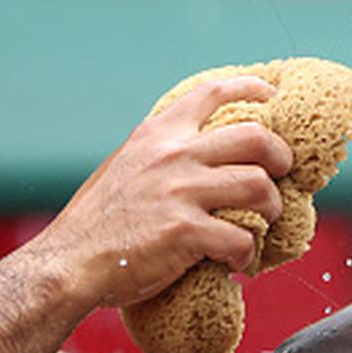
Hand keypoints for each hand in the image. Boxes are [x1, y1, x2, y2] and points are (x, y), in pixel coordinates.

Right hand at [31, 77, 290, 309]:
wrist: (69, 261)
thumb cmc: (101, 221)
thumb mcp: (128, 165)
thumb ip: (165, 153)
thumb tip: (208, 153)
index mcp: (158, 134)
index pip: (214, 92)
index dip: (254, 89)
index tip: (275, 98)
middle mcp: (172, 154)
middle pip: (257, 137)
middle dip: (282, 158)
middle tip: (281, 178)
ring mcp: (180, 191)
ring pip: (259, 185)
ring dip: (271, 209)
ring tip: (260, 225)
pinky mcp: (185, 230)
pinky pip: (242, 237)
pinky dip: (246, 255)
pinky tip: (235, 262)